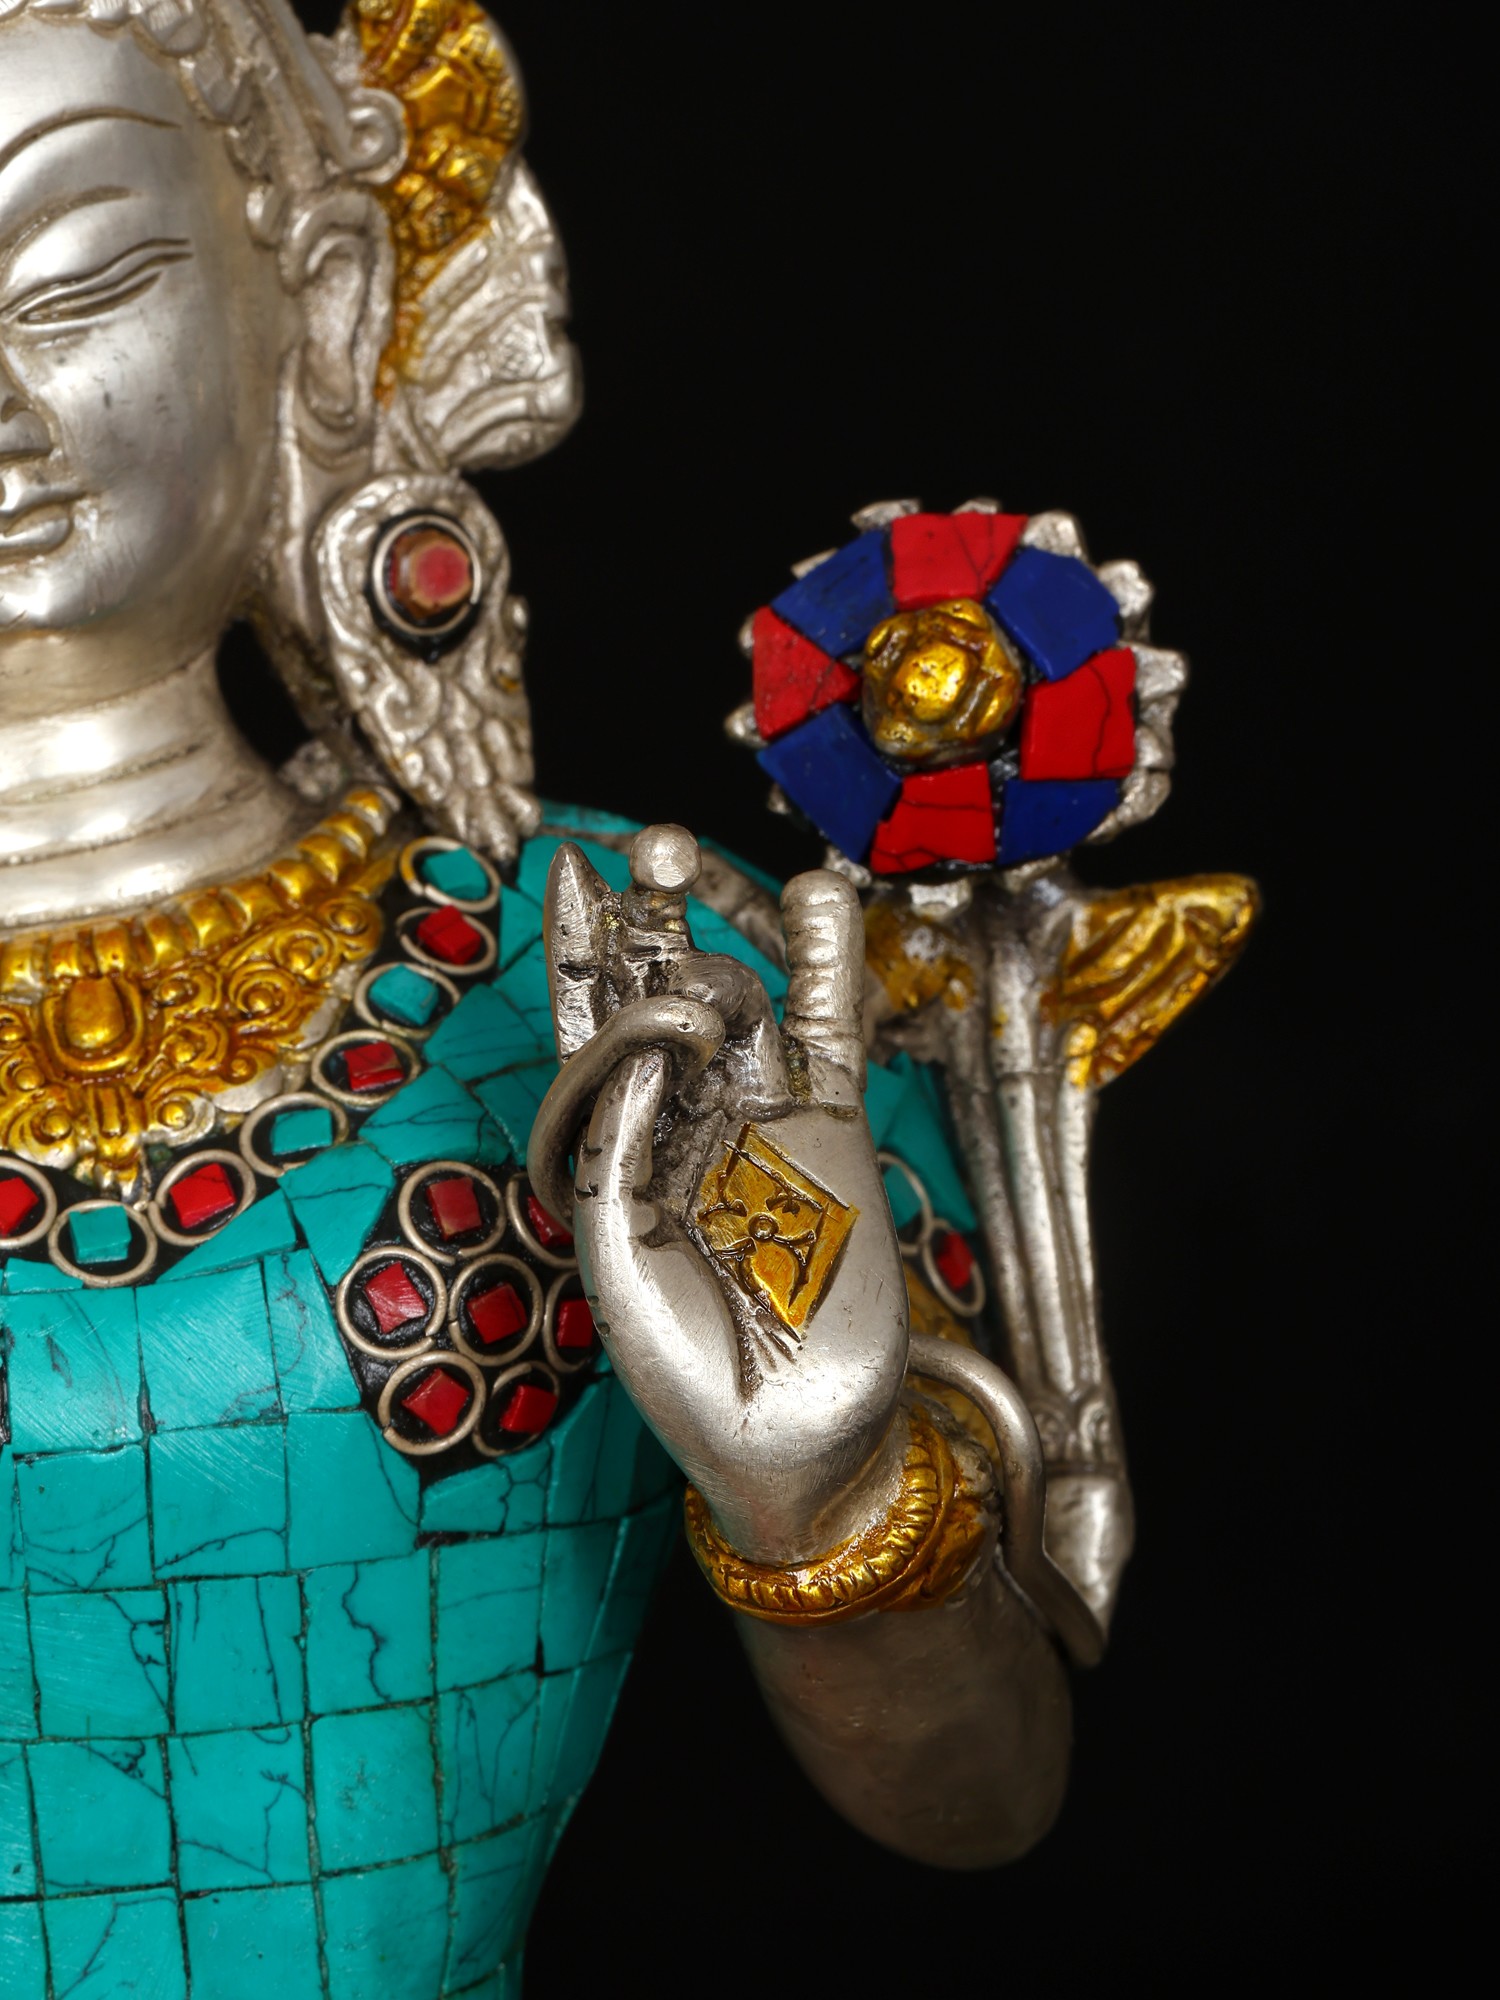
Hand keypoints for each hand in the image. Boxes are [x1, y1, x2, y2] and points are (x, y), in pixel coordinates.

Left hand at [528, 828, 908, 1566]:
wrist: (791, 1439)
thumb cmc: (685, 1372)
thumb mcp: (624, 1262)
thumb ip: (625, 1148)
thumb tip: (640, 1040)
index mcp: (617, 1148)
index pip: (590, 1027)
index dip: (577, 948)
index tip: (562, 863)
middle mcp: (685, 1120)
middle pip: (664, 995)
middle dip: (648, 921)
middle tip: (646, 848)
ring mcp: (762, 1121)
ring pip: (743, 999)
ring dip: (720, 928)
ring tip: (698, 858)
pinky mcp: (835, 1135)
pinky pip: (831, 1035)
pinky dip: (827, 968)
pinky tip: (815, 899)